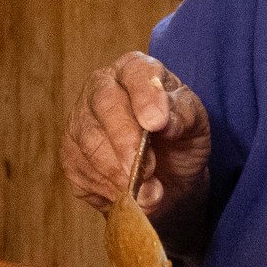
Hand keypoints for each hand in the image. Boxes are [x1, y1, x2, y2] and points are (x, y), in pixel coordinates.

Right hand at [61, 52, 211, 217]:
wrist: (169, 181)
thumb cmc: (181, 143)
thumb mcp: (196, 125)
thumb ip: (185, 115)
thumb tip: (166, 120)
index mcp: (135, 71)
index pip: (136, 72)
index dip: (145, 96)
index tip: (157, 123)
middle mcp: (101, 89)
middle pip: (105, 105)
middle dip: (127, 141)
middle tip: (149, 170)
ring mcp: (80, 122)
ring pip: (90, 144)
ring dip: (121, 174)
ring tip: (150, 192)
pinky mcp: (71, 157)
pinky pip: (83, 173)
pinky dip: (109, 190)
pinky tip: (128, 194)